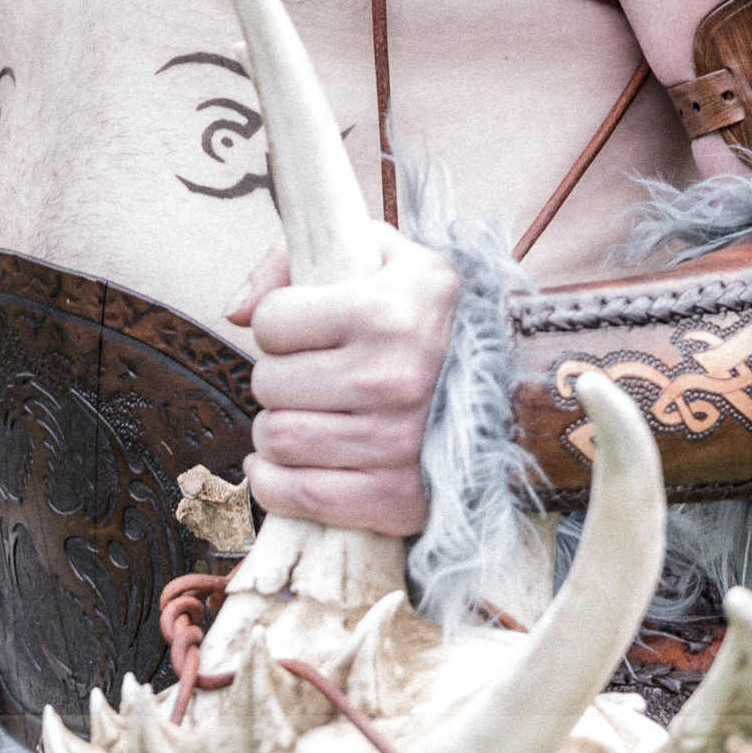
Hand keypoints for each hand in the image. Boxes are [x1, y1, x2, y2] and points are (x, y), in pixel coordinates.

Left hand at [228, 227, 459, 537]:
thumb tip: (236, 309)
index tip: (301, 327)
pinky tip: (284, 464)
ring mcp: (398, 445)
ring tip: (306, 413)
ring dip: (278, 428)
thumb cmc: (431, 314)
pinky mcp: (399, 499)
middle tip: (306, 375)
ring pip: (277, 439)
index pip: (272, 322)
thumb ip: (297, 257)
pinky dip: (275, 484)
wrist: (515, 387)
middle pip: (269, 384)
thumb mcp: (382, 254)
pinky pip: (301, 495)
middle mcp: (393, 379)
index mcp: (389, 311)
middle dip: (277, 378)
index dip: (278, 323)